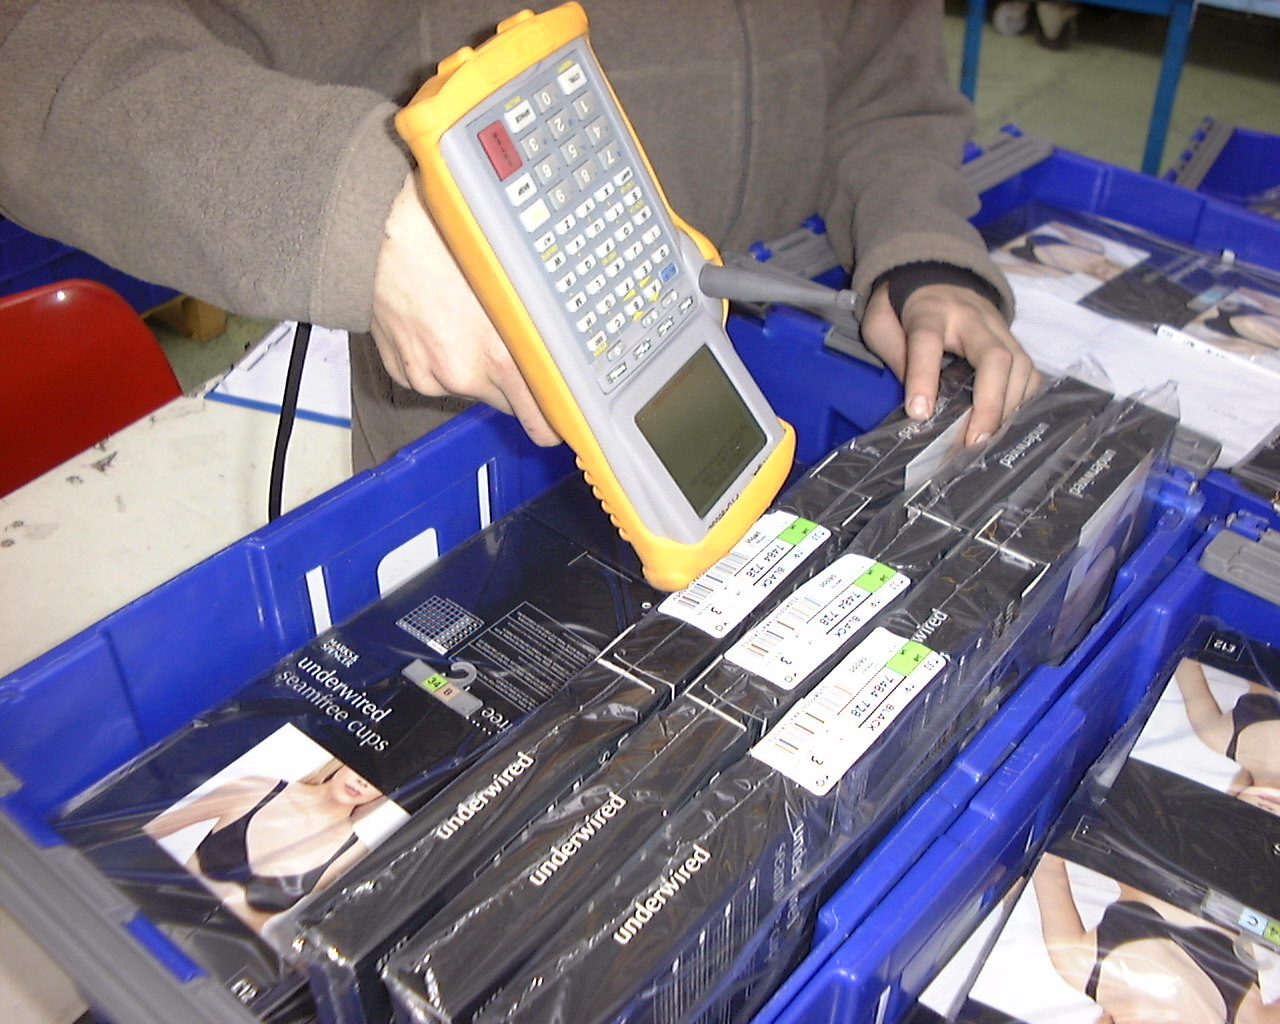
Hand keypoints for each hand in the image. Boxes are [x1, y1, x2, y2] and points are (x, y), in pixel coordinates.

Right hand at [370, 173, 560, 445]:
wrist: (376, 231)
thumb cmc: (444, 239)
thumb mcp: (510, 278)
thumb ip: (537, 325)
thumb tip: (566, 350)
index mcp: (499, 355)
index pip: (541, 421)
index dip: (556, 421)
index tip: (565, 417)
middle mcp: (463, 374)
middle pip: (509, 405)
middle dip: (516, 384)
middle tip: (513, 344)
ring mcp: (429, 377)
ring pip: (471, 388)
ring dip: (477, 368)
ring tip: (467, 320)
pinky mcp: (404, 372)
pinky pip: (436, 377)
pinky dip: (442, 360)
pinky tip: (439, 324)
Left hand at [861, 280, 1040, 445]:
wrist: (936, 274)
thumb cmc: (903, 308)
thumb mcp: (880, 324)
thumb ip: (893, 355)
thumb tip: (916, 396)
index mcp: (929, 312)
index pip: (927, 342)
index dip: (924, 378)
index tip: (920, 414)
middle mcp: (971, 317)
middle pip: (994, 356)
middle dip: (989, 402)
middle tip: (974, 439)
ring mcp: (998, 327)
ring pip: (1019, 365)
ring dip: (1008, 406)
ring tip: (986, 437)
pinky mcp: (1013, 338)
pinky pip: (1030, 370)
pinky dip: (1023, 399)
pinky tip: (1006, 421)